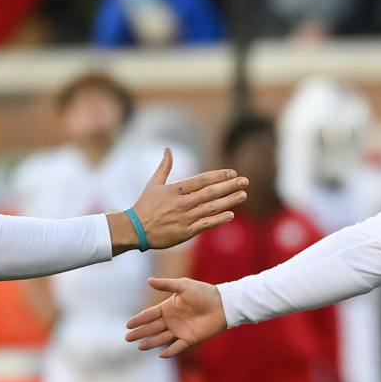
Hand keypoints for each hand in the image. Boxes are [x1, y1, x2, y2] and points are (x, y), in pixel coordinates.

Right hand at [110, 150, 246, 252]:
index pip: (202, 180)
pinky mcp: (185, 232)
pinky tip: (231, 214)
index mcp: (175, 190)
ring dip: (229, 201)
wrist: (134, 230)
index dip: (218, 176)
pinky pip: (206, 224)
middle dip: (229, 186)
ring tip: (243, 195)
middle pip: (210, 193)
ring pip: (211, 208)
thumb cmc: (144, 206)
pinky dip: (218, 219)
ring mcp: (185, 218)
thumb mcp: (153, 184)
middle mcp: (182, 203)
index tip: (232, 173)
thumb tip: (168, 149)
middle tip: (245, 181)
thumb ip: (164, 167)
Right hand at [126, 276, 226, 357]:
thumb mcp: (183, 285)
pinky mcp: (190, 339)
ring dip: (150, 343)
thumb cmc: (204, 292)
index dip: (139, 319)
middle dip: (140, 333)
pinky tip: (160, 355)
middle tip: (127, 338)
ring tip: (139, 347)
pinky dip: (169, 351)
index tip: (127, 325)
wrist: (223, 304)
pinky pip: (177, 347)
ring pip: (161, 338)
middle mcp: (172, 320)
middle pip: (152, 328)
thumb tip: (148, 280)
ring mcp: (180, 330)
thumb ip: (166, 284)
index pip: (149, 314)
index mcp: (168, 307)